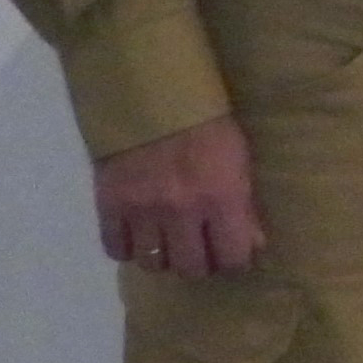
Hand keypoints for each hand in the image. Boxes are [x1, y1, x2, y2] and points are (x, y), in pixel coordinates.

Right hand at [98, 114, 266, 277]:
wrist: (150, 95)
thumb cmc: (207, 124)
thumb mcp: (238, 159)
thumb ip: (244, 205)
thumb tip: (253, 244)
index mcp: (221, 197)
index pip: (231, 257)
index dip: (234, 260)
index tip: (231, 253)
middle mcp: (181, 211)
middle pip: (190, 267)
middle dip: (199, 263)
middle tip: (199, 249)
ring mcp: (141, 210)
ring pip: (152, 263)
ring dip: (163, 257)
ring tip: (168, 242)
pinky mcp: (109, 205)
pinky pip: (115, 248)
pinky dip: (127, 247)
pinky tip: (138, 235)